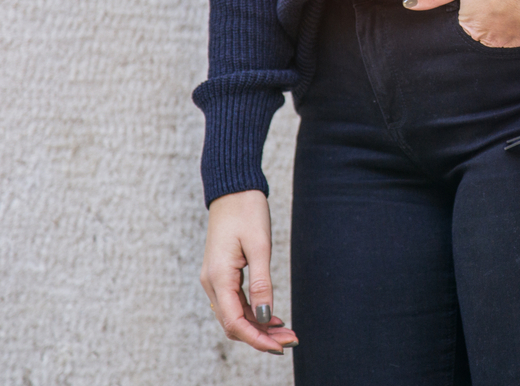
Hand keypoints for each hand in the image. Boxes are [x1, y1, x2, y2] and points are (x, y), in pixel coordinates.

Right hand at [200, 190, 298, 353]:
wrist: (233, 190)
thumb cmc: (247, 212)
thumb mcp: (259, 246)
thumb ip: (262, 283)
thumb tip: (264, 316)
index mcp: (218, 277)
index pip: (234, 322)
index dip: (257, 339)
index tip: (280, 347)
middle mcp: (212, 282)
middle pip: (233, 323)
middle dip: (260, 337)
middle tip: (291, 341)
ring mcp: (215, 279)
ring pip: (234, 315)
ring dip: (258, 327)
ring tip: (286, 332)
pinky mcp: (222, 274)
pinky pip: (235, 302)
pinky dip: (253, 313)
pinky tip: (272, 318)